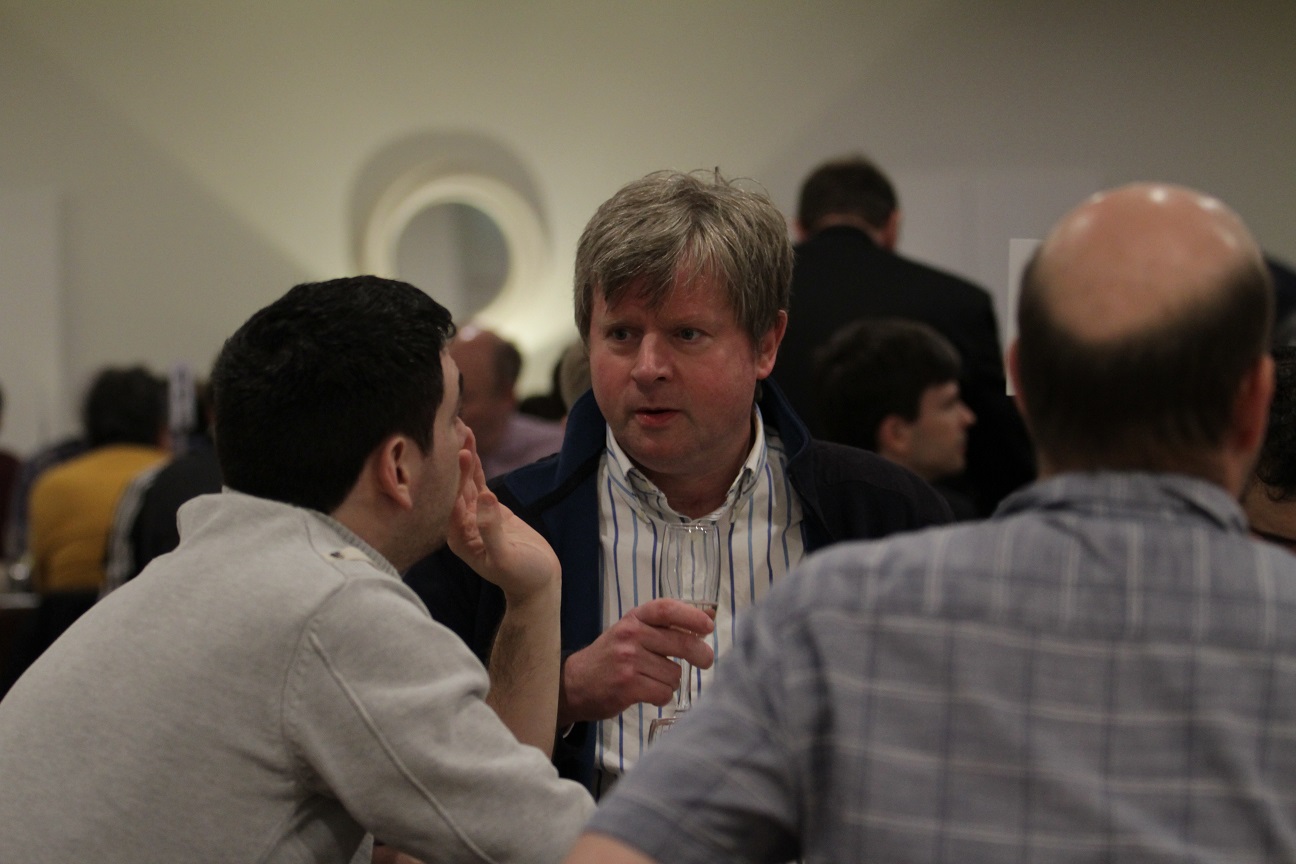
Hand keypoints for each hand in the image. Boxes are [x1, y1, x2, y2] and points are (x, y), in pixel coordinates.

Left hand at [446, 437, 559, 602]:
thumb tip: (485, 498)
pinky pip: (479, 482)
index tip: (461, 454)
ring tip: (460, 428)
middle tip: (453, 429)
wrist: (538, 581)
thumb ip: (491, 530)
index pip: (455, 503)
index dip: (457, 478)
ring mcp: (474, 516)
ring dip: (463, 456)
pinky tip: (471, 444)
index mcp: (460, 539)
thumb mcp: (506, 558)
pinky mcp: (488, 509)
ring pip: (466, 481)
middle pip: (456, 487)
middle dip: (455, 460)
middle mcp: (461, 525)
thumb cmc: (522, 575)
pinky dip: (476, 464)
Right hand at [558, 598, 714, 725]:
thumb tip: (710, 613)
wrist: (574, 683)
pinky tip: (649, 693)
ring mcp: (628, 661)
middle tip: (705, 661)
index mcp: (634, 618)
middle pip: (681, 643)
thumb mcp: (634, 631)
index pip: (666, 609)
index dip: (692, 616)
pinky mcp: (627, 686)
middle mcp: (630, 635)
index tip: (708, 626)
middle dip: (701, 655)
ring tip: (655, 680)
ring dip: (671, 681)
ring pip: (674, 674)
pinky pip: (663, 693)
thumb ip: (669, 624)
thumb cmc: (611, 656)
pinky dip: (662, 696)